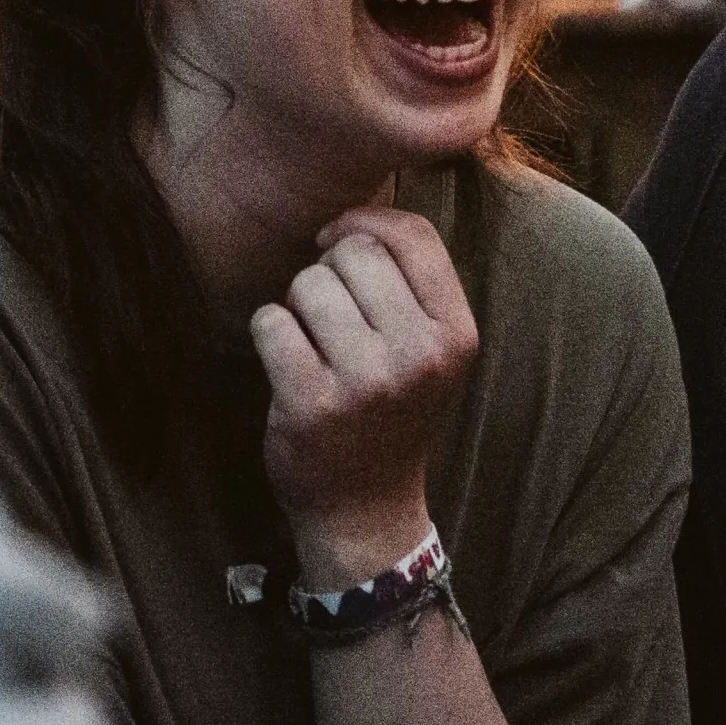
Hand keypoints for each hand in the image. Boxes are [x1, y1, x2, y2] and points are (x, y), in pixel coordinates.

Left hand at [248, 207, 477, 581]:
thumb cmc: (389, 411)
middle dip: (328, 272)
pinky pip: (270, 321)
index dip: (367, 223)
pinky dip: (269, 335)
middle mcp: (420, 356)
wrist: (364, 509)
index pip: (414, 235)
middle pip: (354, 253)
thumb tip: (353, 215)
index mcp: (457, 335)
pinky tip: (287, 367)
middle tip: (331, 318)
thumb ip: (409, 280)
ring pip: (307, 283)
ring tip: (313, 346)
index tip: (340, 244)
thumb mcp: (428, 349)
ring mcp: (366, 383)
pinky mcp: (311, 404)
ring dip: (297, 305)